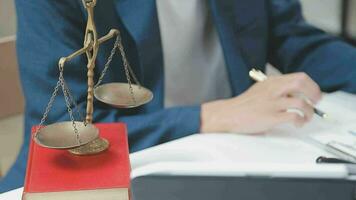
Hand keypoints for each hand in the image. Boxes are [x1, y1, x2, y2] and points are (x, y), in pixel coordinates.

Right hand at [200, 72, 321, 133]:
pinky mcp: (270, 117)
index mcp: (270, 83)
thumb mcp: (259, 91)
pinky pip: (293, 116)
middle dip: (314, 93)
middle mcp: (272, 90)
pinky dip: (300, 120)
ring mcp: (272, 103)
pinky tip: (297, 123)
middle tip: (316, 102)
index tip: (314, 93)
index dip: (311, 85)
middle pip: (301, 84)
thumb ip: (275, 90)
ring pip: (301, 102)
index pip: (298, 77)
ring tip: (307, 117)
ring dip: (309, 111)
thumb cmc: (242, 106)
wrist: (227, 115)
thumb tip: (294, 96)